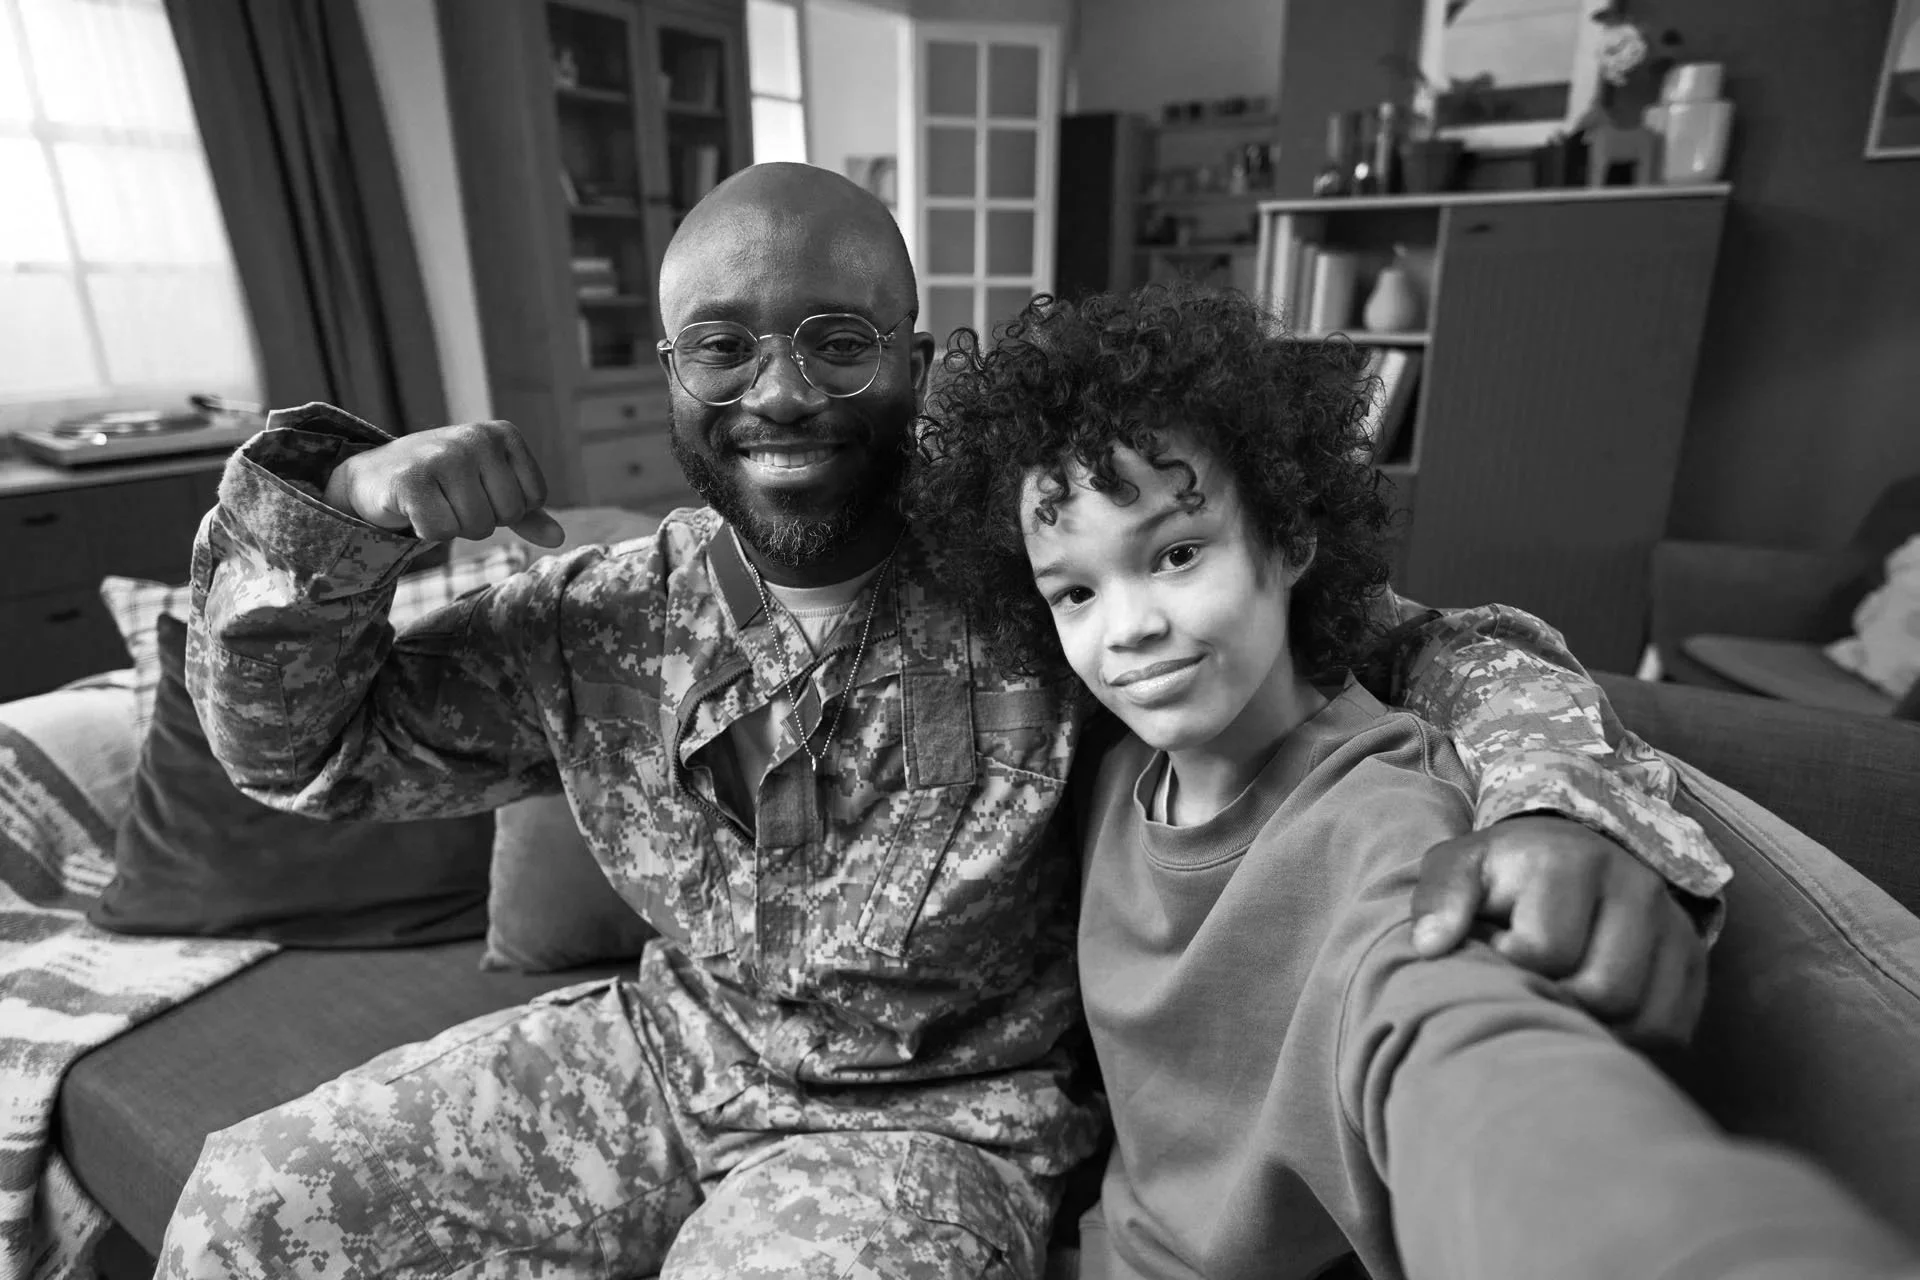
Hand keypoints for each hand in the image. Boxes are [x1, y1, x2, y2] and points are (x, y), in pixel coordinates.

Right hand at [322, 421, 564, 545]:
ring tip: (435, 502)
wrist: (377, 476)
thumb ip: (527, 512)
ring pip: (476, 526)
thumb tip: (559, 538)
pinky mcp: (411, 479)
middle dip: (480, 520)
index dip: (506, 509)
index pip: (533, 499)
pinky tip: (414, 508)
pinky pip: (441, 531)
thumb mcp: (490, 489)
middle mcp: (476, 438)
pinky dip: (427, 531)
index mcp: (503, 434)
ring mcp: (443, 455)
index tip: (478, 492)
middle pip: (506, 514)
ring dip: (454, 526)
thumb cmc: (444, 483)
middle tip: (452, 500)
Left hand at [1408, 815, 1707, 1045]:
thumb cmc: (1504, 873)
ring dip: (1592, 1026)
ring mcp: (1673, 922)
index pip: (1545, 951)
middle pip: (1602, 992)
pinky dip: (1630, 1039)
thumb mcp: (1460, 868)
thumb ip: (1439, 899)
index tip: (1496, 952)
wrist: (1570, 852)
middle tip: (1529, 986)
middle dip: (1555, 1002)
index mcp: (1568, 861)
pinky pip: (1670, 1028)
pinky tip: (1593, 1018)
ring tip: (1557, 999)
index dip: (1510, 967)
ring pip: (1641, 1016)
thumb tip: (1429, 946)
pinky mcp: (1693, 958)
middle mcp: (1635, 885)